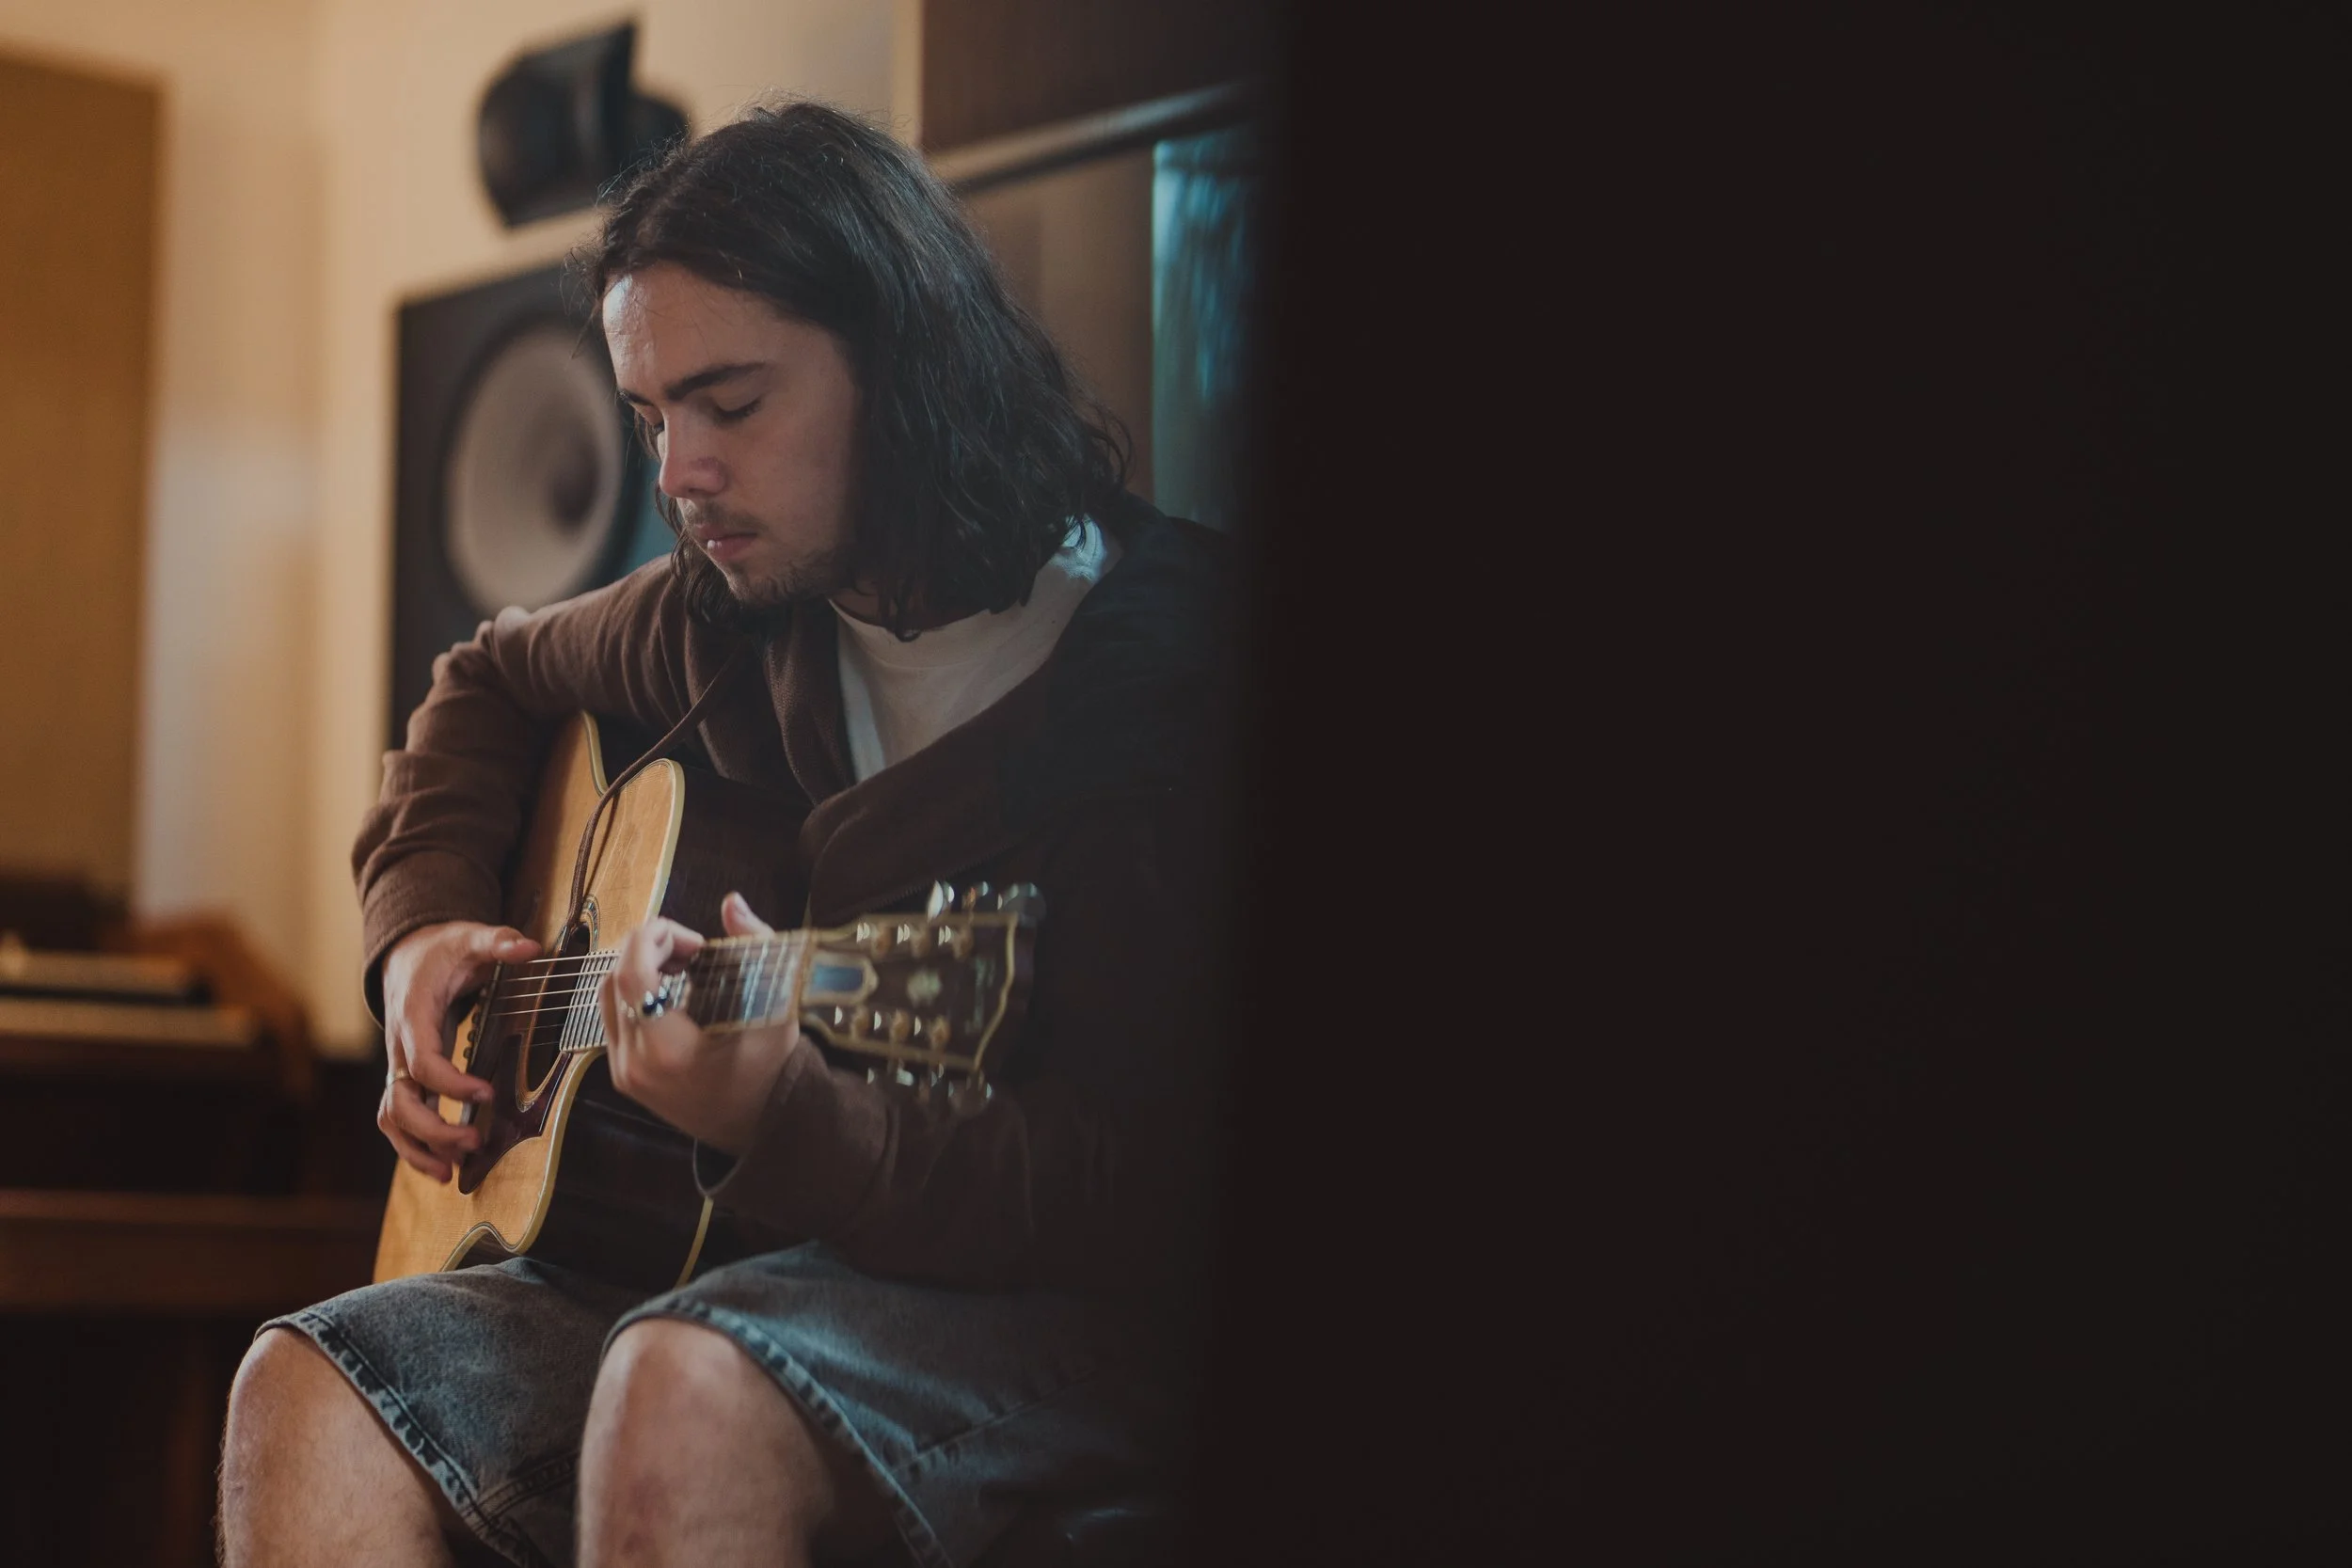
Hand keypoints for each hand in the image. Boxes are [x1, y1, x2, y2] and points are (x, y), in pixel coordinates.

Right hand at [379, 920, 541, 1179]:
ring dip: (418, 1148)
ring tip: (452, 1172)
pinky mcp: (407, 1078)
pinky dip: (415, 1146)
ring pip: (393, 1117)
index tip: (487, 1093)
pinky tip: (443, 1166)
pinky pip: (399, 1119)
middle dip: (432, 1129)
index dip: (451, 1084)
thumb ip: (498, 941)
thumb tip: (530, 947)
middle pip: (399, 1101)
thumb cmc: (442, 950)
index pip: (423, 1062)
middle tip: (473, 1142)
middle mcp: (400, 1047)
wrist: (408, 955)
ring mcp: (399, 1066)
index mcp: (413, 1017)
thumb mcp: (469, 937)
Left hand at [599, 892, 799, 1155]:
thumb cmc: (772, 1067)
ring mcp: (624, 1073)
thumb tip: (732, 903)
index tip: (692, 939)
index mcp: (668, 1051)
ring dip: (638, 966)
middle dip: (648, 948)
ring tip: (681, 964)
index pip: (632, 975)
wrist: (763, 1125)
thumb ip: (755, 947)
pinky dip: (635, 991)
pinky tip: (671, 988)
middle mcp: (634, 1064)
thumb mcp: (775, 1006)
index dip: (654, 939)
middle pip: (614, 979)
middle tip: (689, 947)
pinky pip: (613, 1017)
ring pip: (607, 996)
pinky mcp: (623, 1076)